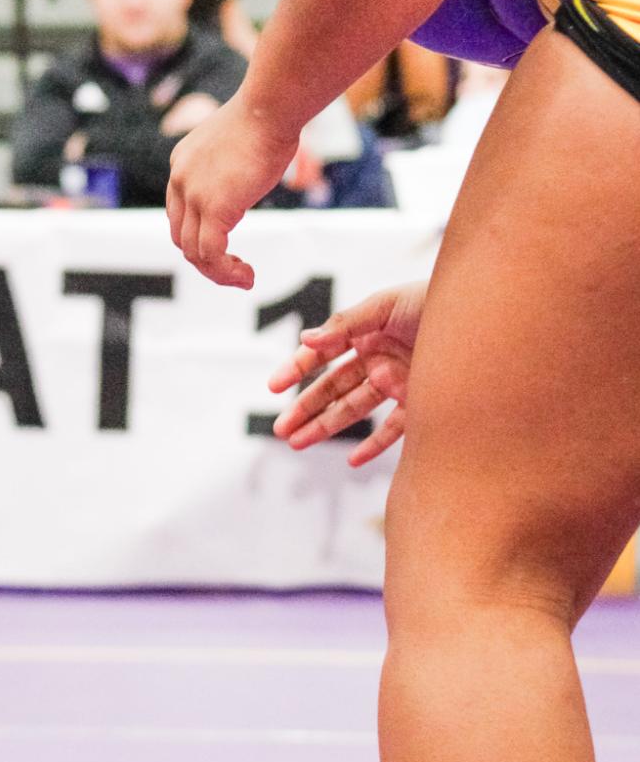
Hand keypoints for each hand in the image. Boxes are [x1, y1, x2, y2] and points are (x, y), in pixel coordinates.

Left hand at [166, 96, 298, 287]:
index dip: (200, 235)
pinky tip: (247, 277)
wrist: (269, 108)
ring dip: (218, 272)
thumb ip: (234, 165)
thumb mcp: (240, 143)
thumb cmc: (267, 118)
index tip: (228, 246)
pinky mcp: (213, 208)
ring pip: (193, 251)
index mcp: (183, 164)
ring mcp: (193, 194)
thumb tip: (251, 171)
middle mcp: (180, 179)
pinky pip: (210, 254)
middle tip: (236, 268)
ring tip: (244, 278)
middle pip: (181, 235)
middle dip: (206, 257)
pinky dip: (225, 272)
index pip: (180, 212)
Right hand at [267, 279, 427, 465]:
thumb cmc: (435, 300)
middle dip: (305, 409)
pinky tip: (353, 461)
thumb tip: (306, 340)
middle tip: (280, 429)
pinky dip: (374, 446)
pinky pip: (394, 430)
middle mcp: (378, 360)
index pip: (323, 355)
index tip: (274, 387)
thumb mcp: (387, 305)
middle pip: (333, 389)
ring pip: (354, 411)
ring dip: (326, 427)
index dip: (297, 370)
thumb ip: (346, 324)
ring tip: (298, 444)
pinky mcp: (422, 404)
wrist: (488, 316)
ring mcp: (398, 383)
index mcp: (365, 333)